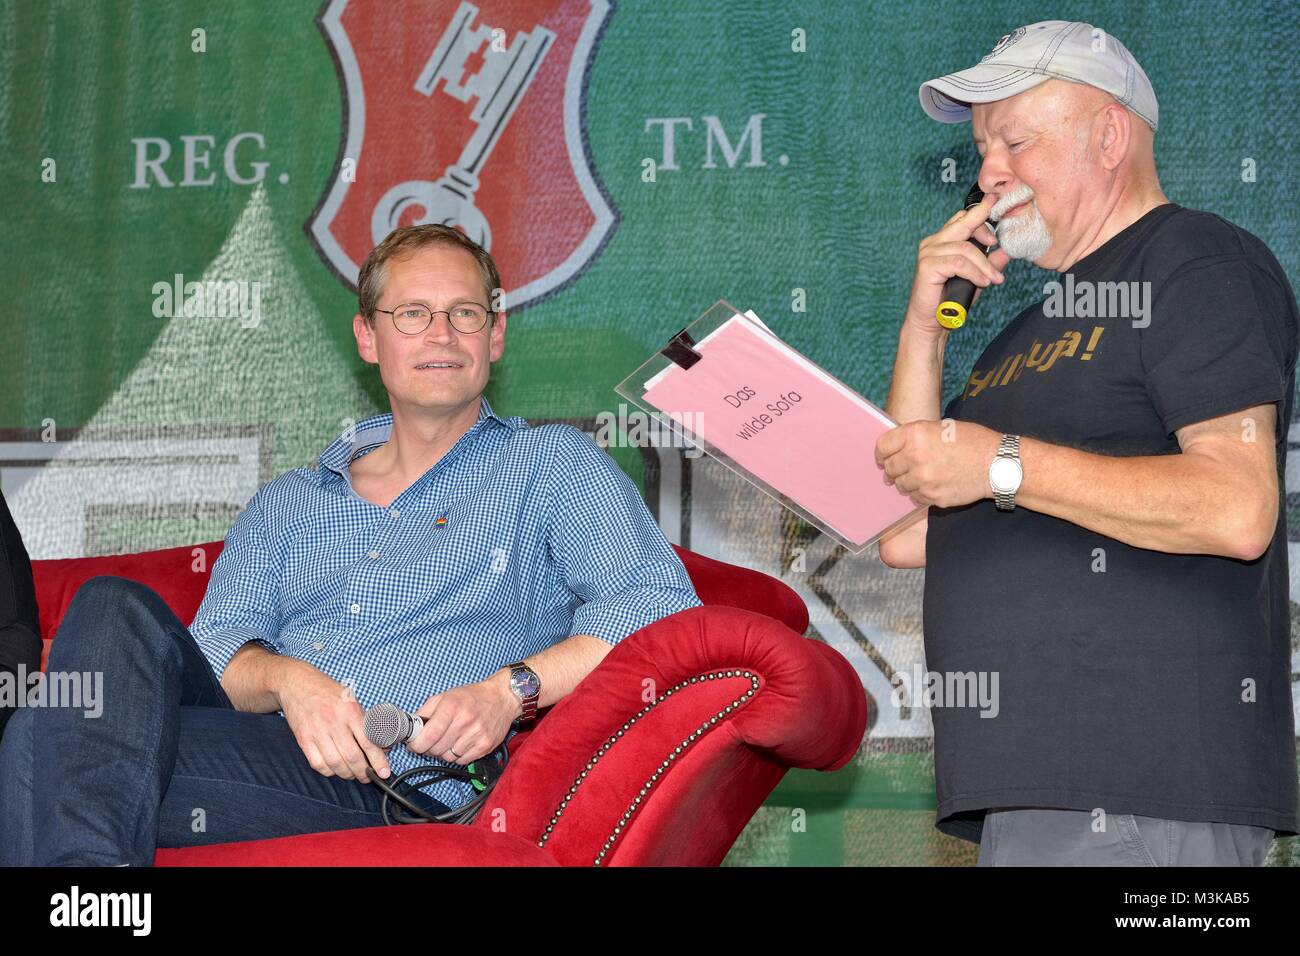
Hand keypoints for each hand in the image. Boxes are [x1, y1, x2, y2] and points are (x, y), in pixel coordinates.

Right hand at [277, 660, 390, 782]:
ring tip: (353, 774)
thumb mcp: (351, 700)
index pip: (368, 742)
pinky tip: (334, 769)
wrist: (297, 683)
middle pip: (352, 757)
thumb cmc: (328, 691)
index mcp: (350, 711)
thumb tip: (381, 744)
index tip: (384, 772)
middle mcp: (334, 722)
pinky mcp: (303, 738)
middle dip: (363, 772)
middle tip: (368, 776)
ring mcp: (317, 731)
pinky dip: (328, 771)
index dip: (378, 761)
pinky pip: (317, 763)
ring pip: (335, 764)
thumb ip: (365, 722)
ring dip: (346, 774)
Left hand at [406, 671, 519, 764]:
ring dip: (444, 752)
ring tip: (449, 740)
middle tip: (432, 742)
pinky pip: (462, 761)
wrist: (502, 698)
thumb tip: (412, 728)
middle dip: (429, 748)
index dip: (417, 745)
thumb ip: (425, 711)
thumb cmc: (471, 697)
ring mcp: (476, 735)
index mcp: (451, 707)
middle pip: (437, 749)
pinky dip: (458, 755)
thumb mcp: (445, 696)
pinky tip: (460, 744)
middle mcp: (465, 721)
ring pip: (448, 757)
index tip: (414, 745)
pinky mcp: (485, 746)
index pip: (429, 735)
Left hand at [875, 419, 1001, 508]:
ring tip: (919, 477)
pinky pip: (915, 497)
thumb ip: (916, 436)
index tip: (882, 458)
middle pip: (889, 468)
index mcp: (916, 434)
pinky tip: (931, 485)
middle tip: (898, 470)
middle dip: (892, 469)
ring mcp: (923, 479)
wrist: (996, 464)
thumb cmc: (972, 441)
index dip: (880, 453)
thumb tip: (897, 447)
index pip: (882, 446)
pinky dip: (919, 493)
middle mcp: (915, 456)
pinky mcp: (932, 496)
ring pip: (900, 485)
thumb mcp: (941, 427)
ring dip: (906, 482)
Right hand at [903, 195, 1010, 337]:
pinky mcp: (928, 266)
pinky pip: (959, 263)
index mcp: (941, 240)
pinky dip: (974, 273)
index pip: (961, 219)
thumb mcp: (976, 277)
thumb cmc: (950, 299)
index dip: (979, 213)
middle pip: (963, 225)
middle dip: (983, 228)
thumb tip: (1007, 251)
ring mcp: (928, 253)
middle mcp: (933, 242)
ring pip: (965, 249)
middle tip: (997, 239)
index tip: (993, 204)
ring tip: (994, 279)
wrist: (931, 322)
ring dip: (984, 265)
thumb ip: (990, 262)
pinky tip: (983, 282)